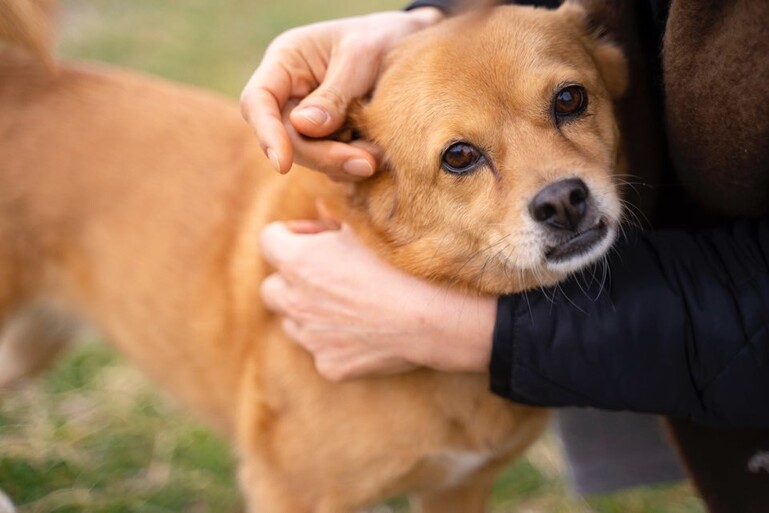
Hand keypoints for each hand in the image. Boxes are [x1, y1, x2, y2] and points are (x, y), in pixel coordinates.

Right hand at [240, 8, 443, 180]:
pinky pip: (330, 162)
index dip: (266, 133)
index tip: (282, 164)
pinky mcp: (327, 138)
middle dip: (323, 155)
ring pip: (309, 155)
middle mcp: (290, 93)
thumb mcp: (361, 57)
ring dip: (342, 162)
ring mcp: (307, 119)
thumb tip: (303, 126)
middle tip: (366, 162)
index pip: (258, 101)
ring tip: (378, 154)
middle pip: (286, 137)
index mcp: (286, 62)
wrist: (410, 45)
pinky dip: (351, 164)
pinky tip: (376, 151)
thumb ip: (334, 94)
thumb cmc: (382, 39)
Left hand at [259, 221, 495, 380]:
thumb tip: (322, 209)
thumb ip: (336, 216)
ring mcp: (311, 337)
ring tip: (346, 303)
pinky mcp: (329, 365)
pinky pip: (320, 350)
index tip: (320, 237)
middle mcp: (294, 301)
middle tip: (327, 273)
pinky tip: (366, 331)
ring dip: (308, 311)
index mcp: (298, 261)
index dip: (292, 234)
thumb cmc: (402, 263)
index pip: (269, 239)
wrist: (433, 317)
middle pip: (271, 287)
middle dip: (292, 278)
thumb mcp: (368, 227)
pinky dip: (334, 341)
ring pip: (292, 321)